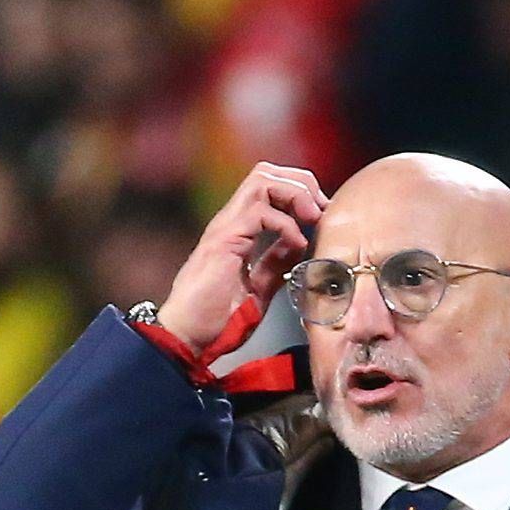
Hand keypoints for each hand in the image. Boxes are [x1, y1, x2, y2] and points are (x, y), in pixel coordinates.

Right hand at [159, 164, 325, 356]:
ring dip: (295, 194)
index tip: (322, 217)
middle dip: (301, 183)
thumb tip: (300, 244)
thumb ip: (276, 262)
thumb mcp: (259, 288)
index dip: (300, 193)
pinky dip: (286, 224)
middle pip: (267, 172)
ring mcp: (225, 227)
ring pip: (262, 180)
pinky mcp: (223, 241)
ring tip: (313, 219)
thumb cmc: (216, 320)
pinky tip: (297, 245)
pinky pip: (259, 213)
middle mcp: (230, 221)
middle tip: (322, 211)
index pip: (269, 186)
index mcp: (238, 229)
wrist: (187, 337)